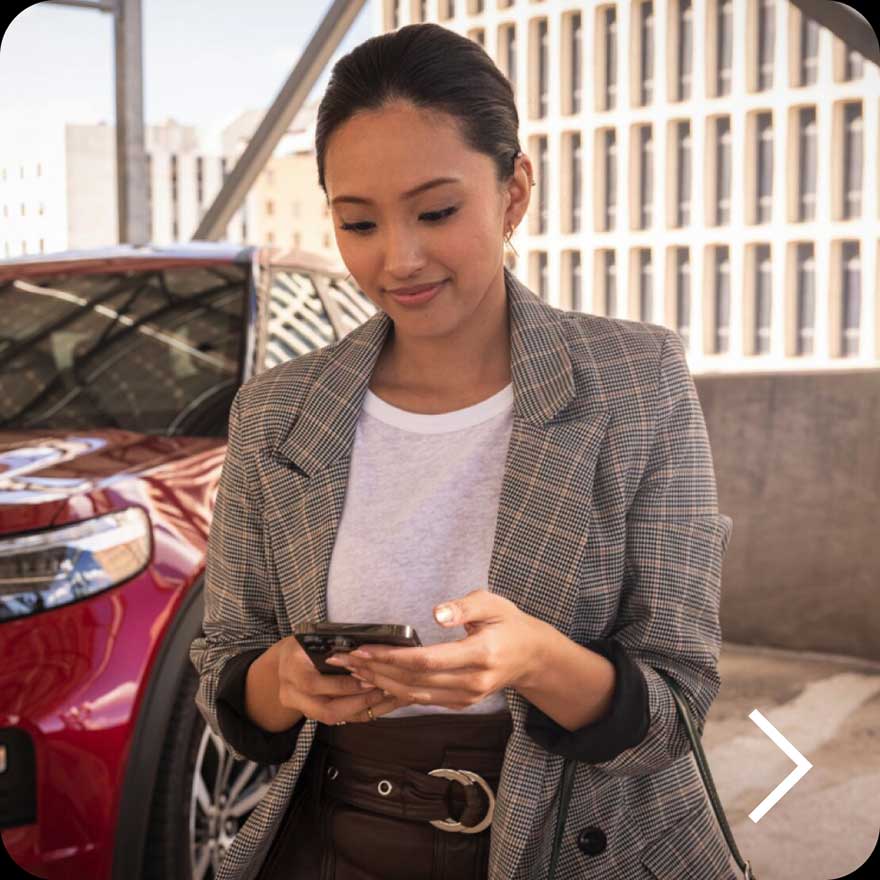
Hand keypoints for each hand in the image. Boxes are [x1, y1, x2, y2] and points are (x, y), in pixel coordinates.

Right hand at [274, 635, 414, 723]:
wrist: (285, 663)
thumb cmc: (305, 644)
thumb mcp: (313, 638)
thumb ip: (334, 646)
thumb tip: (364, 650)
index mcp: (291, 668)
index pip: (313, 684)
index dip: (342, 685)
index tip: (368, 679)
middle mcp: (291, 693)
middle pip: (325, 710)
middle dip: (357, 702)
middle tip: (380, 691)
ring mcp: (300, 707)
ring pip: (333, 718)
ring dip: (361, 709)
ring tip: (383, 697)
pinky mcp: (311, 714)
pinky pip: (338, 719)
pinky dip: (359, 712)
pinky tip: (378, 704)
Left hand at [325, 589, 546, 709]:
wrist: (532, 656)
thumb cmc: (509, 624)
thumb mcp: (493, 604)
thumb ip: (464, 607)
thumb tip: (437, 613)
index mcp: (481, 654)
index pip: (428, 660)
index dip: (393, 657)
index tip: (365, 649)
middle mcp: (472, 682)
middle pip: (415, 681)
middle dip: (377, 670)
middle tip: (347, 659)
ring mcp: (467, 697)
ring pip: (416, 695)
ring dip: (382, 684)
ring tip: (354, 671)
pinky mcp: (461, 703)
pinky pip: (423, 701)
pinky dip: (396, 693)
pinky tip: (377, 683)